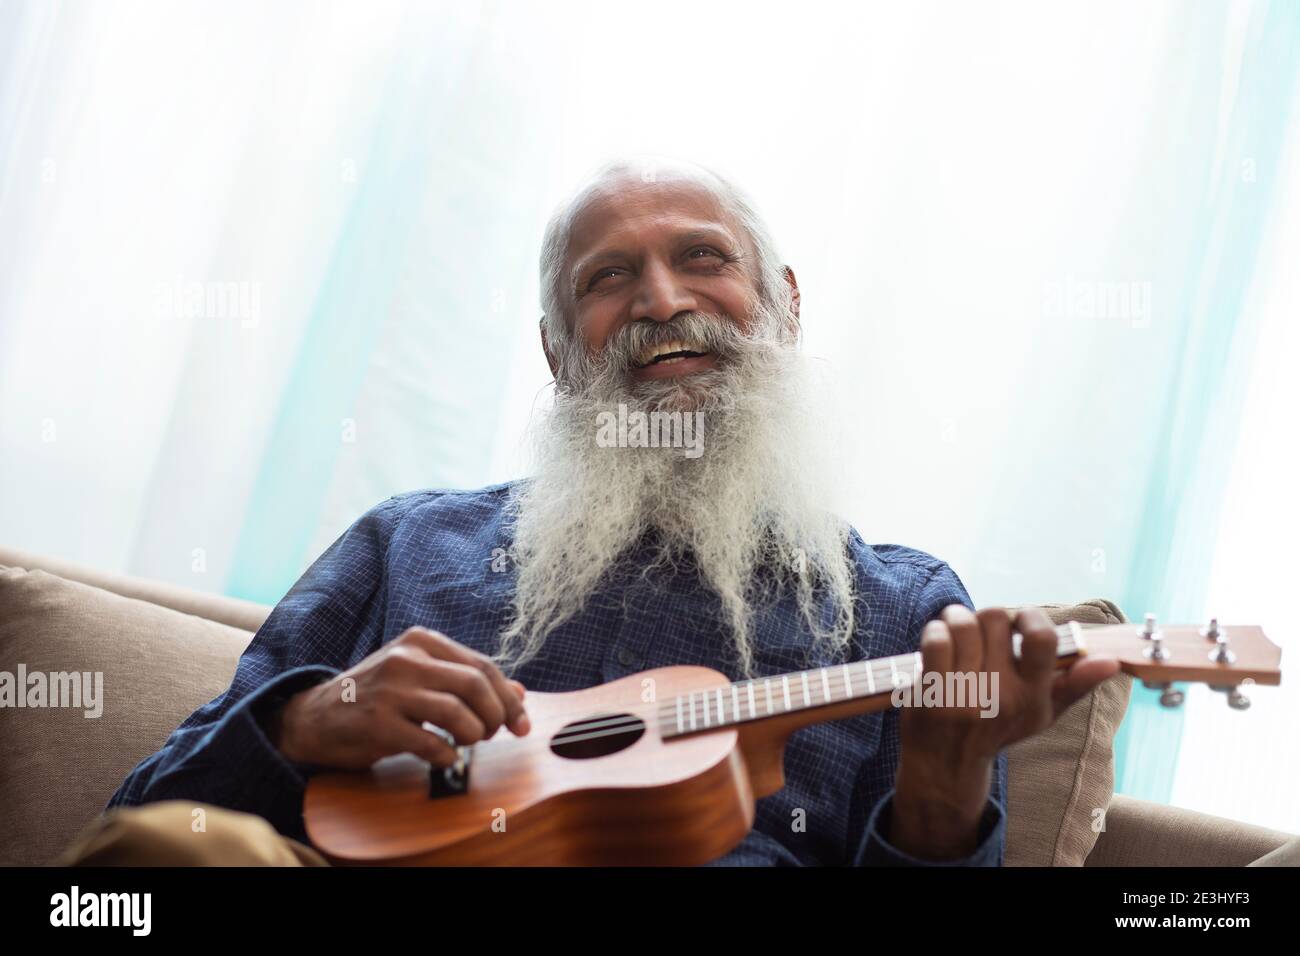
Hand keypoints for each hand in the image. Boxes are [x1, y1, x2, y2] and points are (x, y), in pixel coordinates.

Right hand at [270, 627, 529, 769]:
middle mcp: (406, 659)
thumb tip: (520, 693)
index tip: (521, 722)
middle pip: (475, 684)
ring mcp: (390, 690)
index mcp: (421, 642)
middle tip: (494, 735)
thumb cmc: (377, 697)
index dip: (508, 697)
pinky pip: (430, 742)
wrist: (315, 717)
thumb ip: (466, 679)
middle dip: (496, 715)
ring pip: (456, 712)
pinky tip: (445, 757)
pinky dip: (447, 754)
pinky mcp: (378, 723)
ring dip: (473, 735)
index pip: (482, 665)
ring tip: (467, 743)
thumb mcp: (420, 677)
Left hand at [889, 605, 1119, 859]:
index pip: (1041, 639)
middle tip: (984, 631)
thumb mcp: (1041, 714)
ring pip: (962, 621)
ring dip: (958, 618)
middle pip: (995, 617)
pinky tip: (940, 641)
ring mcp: (964, 692)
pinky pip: (935, 638)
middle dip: (989, 618)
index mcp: (1031, 696)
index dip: (1030, 616)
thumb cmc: (999, 728)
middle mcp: (1000, 694)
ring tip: (959, 630)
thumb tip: (1111, 661)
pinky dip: (935, 631)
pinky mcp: (932, 690)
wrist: (947, 763)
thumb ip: (1075, 685)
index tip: (1020, 620)